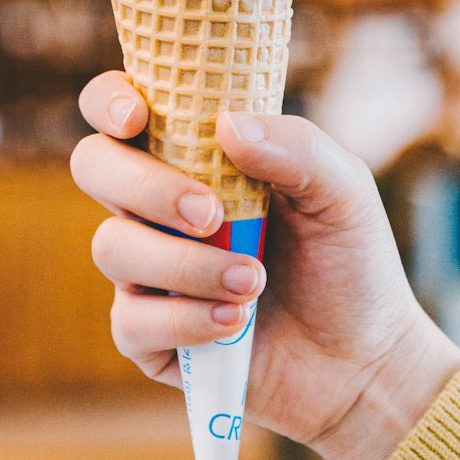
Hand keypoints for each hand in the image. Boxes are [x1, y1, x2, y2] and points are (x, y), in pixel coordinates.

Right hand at [70, 72, 459, 459]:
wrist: (365, 359)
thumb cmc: (349, 260)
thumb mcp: (341, 191)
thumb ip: (294, 147)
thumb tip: (226, 123)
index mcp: (194, 155)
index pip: (120, 108)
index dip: (110, 100)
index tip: (137, 118)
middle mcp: (157, 206)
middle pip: (94, 166)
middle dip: (145, 186)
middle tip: (210, 213)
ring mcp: (147, 271)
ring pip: (113, 247)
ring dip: (184, 264)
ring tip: (253, 282)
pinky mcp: (149, 335)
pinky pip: (132, 321)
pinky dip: (185, 320)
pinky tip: (235, 322)